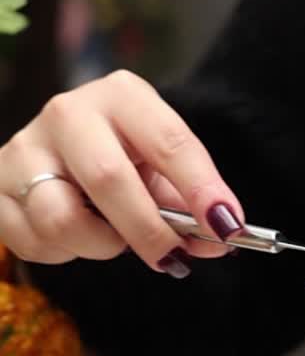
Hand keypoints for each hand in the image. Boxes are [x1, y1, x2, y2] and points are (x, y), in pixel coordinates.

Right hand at [0, 70, 244, 276]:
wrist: (54, 154)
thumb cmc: (121, 159)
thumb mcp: (158, 169)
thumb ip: (189, 205)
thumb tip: (220, 240)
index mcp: (122, 97)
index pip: (169, 141)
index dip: (201, 188)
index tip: (228, 225)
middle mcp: (69, 113)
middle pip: (109, 179)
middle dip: (148, 230)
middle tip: (173, 258)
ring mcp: (25, 148)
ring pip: (62, 218)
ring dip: (100, 245)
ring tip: (112, 239)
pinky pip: (34, 240)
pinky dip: (64, 253)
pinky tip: (74, 236)